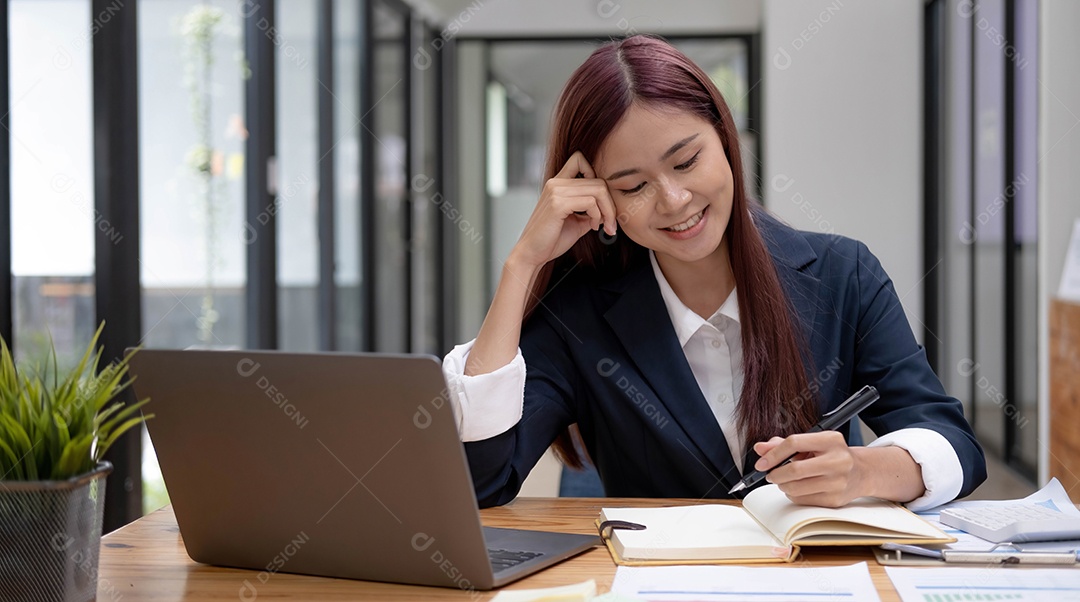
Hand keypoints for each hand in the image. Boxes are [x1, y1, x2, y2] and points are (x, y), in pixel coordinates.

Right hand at [508, 151, 616, 270]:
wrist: (532, 255)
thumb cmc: (551, 240)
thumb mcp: (576, 221)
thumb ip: (590, 211)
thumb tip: (609, 209)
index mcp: (558, 184)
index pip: (580, 160)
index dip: (597, 176)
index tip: (600, 202)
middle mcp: (556, 183)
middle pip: (598, 180)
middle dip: (610, 203)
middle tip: (611, 223)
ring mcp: (556, 191)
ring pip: (598, 189)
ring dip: (607, 211)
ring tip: (603, 226)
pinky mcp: (558, 204)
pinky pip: (590, 202)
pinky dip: (598, 215)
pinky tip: (593, 227)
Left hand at [752, 431, 866, 507]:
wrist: (861, 472)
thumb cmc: (832, 455)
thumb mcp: (811, 443)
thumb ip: (783, 444)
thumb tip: (759, 448)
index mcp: (831, 440)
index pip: (794, 443)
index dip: (773, 454)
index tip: (762, 463)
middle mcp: (838, 460)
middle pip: (794, 469)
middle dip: (776, 474)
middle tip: (771, 475)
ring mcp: (838, 482)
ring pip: (796, 488)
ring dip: (783, 486)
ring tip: (785, 481)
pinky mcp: (835, 500)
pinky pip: (803, 500)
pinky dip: (793, 495)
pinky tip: (799, 489)